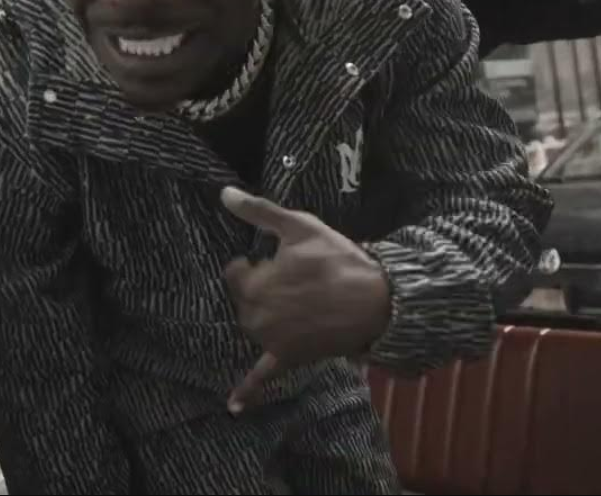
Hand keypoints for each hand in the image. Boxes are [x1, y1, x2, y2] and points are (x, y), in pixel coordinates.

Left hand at [221, 186, 391, 413]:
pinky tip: (233, 408)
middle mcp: (255, 317)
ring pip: (252, 326)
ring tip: (293, 302)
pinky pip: (263, 376)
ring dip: (262, 316)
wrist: (376, 299)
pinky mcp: (288, 358)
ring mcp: (271, 341)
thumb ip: (258, 211)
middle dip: (260, 288)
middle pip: (243, 300)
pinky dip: (247, 392)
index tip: (280, 259)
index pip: (235, 271)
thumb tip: (223, 192)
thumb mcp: (298, 226)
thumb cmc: (336, 259)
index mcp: (254, 285)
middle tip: (294, 279)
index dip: (257, 262)